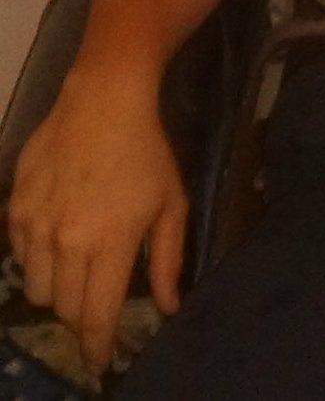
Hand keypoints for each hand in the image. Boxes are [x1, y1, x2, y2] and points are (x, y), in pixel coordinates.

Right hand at [5, 68, 186, 374]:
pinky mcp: (15, 208)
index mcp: (110, 243)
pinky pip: (18, 256)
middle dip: (81, 315)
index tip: (101, 361)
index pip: (96, 314)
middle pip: (64, 308)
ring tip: (76, 269)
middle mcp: (66, 241)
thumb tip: (168, 308)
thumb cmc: (147, 152)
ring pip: (36, 288)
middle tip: (96, 304)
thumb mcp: (171, 203)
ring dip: (56, 290)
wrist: (103, 101)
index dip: (97, 345)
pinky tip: (56, 238)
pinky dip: (35, 260)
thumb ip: (168, 260)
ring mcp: (35, 225)